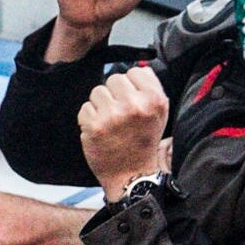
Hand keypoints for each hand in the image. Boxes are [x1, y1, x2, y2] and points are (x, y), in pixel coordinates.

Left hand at [79, 65, 170, 194]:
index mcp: (154, 100)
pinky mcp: (94, 126)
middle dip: (114, 94)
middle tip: (120, 114)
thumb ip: (150, 88)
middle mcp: (134, 105)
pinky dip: (89, 119)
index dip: (131, 86)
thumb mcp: (159, 113)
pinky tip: (100, 131)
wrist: (131, 175)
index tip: (132, 100)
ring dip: (100, 106)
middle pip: (114, 79)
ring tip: (110, 123)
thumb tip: (137, 68)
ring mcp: (112, 116)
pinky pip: (85, 108)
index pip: (135, 72)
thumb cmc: (144, 142)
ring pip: (97, 92)